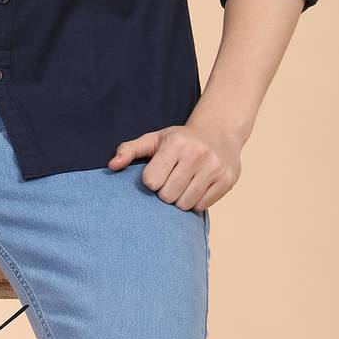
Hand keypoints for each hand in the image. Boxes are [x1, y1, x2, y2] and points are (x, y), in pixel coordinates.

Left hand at [107, 117, 243, 211]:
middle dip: (165, 193)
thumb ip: (129, 150)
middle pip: (168, 195)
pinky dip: (195, 202)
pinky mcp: (227, 180)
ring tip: (182, 185)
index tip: (157, 174)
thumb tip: (111, 166)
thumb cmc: (180, 139)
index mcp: (175, 143)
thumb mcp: (154, 139)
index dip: (151, 181)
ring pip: (185, 204)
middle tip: (170, 181)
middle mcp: (197, 154)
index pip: (152, 181)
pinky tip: (196, 187)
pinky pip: (202, 206)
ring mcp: (214, 167)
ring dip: (180, 200)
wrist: (219, 132)